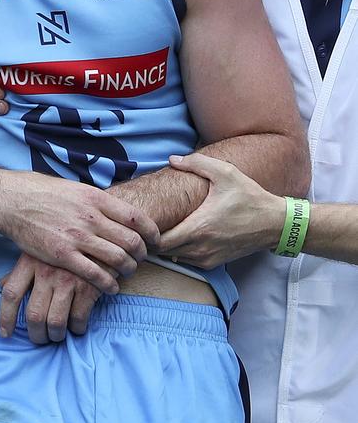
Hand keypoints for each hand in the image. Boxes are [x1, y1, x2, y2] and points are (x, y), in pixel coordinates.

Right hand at [0, 171, 155, 293]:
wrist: (14, 200)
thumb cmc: (44, 192)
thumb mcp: (77, 189)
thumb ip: (97, 201)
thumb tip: (117, 209)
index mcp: (96, 198)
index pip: (137, 218)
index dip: (151, 232)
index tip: (155, 241)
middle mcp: (91, 216)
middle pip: (131, 240)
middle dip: (141, 254)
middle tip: (142, 259)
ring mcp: (77, 237)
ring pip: (118, 258)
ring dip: (128, 269)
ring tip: (129, 273)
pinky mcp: (63, 255)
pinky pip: (95, 274)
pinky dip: (108, 283)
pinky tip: (111, 286)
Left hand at [0, 253, 102, 343]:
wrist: (101, 232)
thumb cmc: (65, 244)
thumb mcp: (40, 249)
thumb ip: (20, 269)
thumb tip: (2, 285)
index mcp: (30, 260)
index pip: (11, 294)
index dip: (5, 318)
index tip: (5, 333)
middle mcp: (47, 271)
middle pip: (34, 315)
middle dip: (36, 334)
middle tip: (39, 338)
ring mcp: (68, 280)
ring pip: (56, 322)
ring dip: (56, 335)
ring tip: (57, 335)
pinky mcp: (89, 287)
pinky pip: (78, 319)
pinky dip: (77, 328)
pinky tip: (77, 326)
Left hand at [156, 153, 285, 267]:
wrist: (274, 223)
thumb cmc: (249, 197)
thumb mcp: (225, 173)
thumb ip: (196, 163)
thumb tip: (172, 159)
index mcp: (199, 227)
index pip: (159, 241)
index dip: (148, 232)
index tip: (147, 218)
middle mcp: (200, 247)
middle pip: (162, 251)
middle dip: (153, 238)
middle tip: (151, 220)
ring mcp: (207, 258)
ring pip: (173, 257)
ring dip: (166, 245)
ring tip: (163, 226)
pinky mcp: (213, 263)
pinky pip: (187, 260)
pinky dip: (179, 251)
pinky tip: (180, 234)